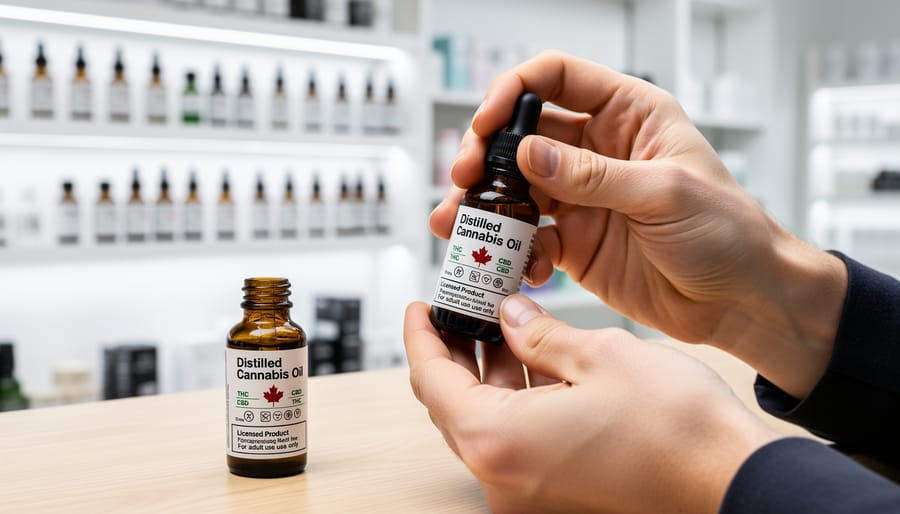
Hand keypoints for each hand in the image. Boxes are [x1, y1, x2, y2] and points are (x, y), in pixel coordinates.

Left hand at [404, 295, 778, 513]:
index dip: (421, 335)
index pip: (431, 380)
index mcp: (499, 441)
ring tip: (503, 321)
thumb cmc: (676, 428)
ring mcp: (530, 490)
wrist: (734, 481)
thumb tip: (510, 317)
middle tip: (463, 305)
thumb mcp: (598, 354)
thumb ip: (539, 333)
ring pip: (487, 420)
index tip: (421, 306)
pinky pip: (518, 440)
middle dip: (457, 348)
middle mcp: (504, 476)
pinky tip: (537, 357)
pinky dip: (519, 399)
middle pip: (453, 403)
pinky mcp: (557, 492)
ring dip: (491, 372)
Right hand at [430, 51, 846, 398]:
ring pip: (516, 189)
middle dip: (486, 152)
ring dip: (485, 204)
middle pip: (523, 134)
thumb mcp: (664, 192)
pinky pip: (528, 239)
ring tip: (458, 224)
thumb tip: (529, 154)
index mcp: (628, 115)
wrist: (742, 301)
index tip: (487, 123)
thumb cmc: (727, 233)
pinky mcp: (574, 243)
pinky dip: (512, 250)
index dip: (514, 92)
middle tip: (463, 178)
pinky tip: (514, 266)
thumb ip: (593, 175)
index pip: (557, 78)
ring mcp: (582, 198)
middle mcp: (598, 151)